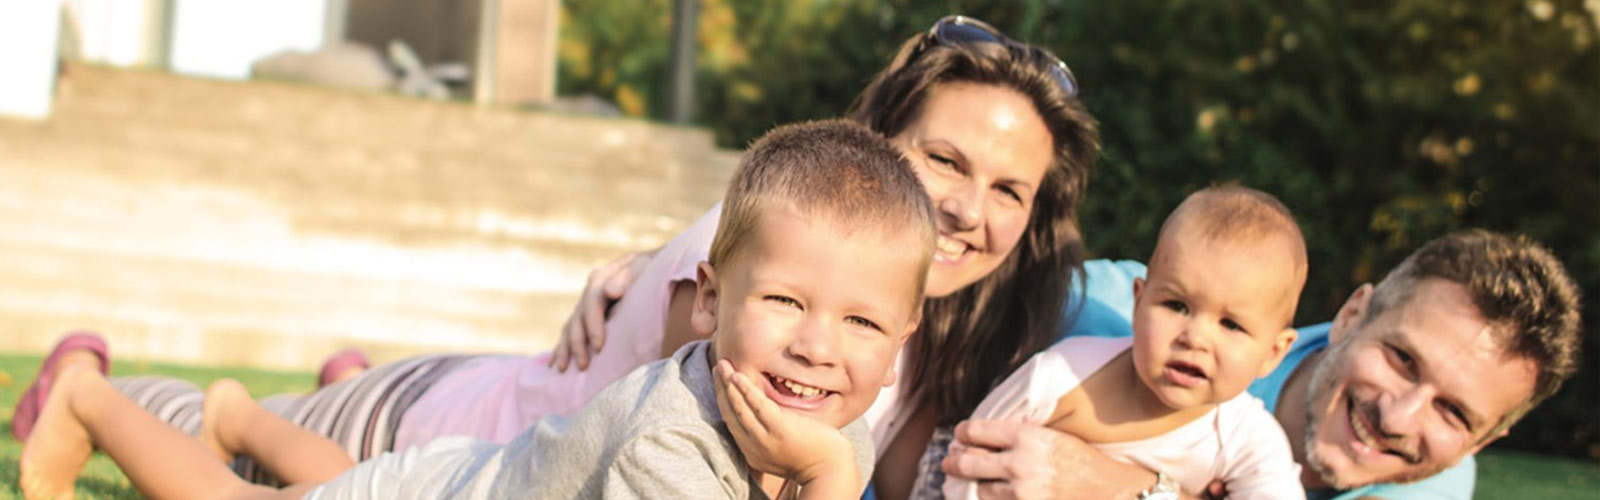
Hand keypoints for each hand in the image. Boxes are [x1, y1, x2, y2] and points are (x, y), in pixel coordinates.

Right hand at [550, 249, 654, 371]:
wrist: (652, 267)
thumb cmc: (650, 269)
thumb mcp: (642, 267)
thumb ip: (626, 277)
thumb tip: (609, 290)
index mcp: (600, 279)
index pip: (591, 302)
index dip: (593, 325)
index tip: (599, 346)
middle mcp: (588, 293)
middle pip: (577, 319)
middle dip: (578, 344)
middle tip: (583, 365)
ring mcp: (586, 305)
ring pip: (570, 328)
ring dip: (565, 349)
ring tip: (563, 369)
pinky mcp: (586, 316)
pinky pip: (570, 333)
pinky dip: (562, 348)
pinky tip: (556, 364)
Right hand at [713, 359, 858, 488]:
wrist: (830, 468)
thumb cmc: (813, 454)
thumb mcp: (781, 447)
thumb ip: (768, 434)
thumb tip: (764, 413)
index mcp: (752, 451)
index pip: (732, 422)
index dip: (724, 400)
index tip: (722, 382)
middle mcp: (753, 447)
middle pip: (731, 413)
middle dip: (721, 388)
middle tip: (719, 367)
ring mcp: (765, 439)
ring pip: (739, 408)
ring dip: (727, 384)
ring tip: (723, 365)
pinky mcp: (779, 429)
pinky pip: (757, 406)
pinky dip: (745, 390)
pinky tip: (737, 376)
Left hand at [942, 419, 1146, 499]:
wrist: (1110, 491)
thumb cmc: (1081, 459)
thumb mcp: (1050, 435)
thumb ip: (1017, 435)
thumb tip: (976, 438)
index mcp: (1026, 435)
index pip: (974, 431)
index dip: (962, 433)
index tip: (960, 435)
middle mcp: (1019, 462)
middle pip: (966, 462)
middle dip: (953, 461)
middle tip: (950, 461)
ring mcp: (1020, 491)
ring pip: (977, 489)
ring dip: (971, 484)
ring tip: (970, 480)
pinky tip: (988, 494)